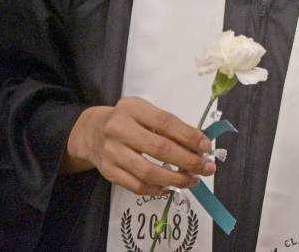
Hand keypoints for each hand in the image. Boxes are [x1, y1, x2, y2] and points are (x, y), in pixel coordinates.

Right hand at [61, 96, 213, 195]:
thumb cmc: (127, 120)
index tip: (207, 147)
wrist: (91, 132)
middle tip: (207, 168)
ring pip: (149, 172)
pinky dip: (158, 189)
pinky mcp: (108, 172)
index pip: (166, 123)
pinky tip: (172, 187)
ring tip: (192, 180)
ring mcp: (111, 153)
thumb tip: (199, 145)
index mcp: (133, 109)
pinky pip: (137, 186)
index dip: (190, 136)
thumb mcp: (146, 112)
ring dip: (176, 179)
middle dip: (188, 161)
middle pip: (160, 148)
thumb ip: (170, 126)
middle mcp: (119, 129)